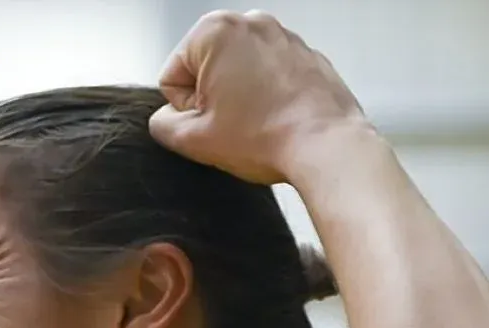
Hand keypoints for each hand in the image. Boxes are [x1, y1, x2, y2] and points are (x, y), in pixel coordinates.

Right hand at [149, 10, 365, 184]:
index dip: (186, 110)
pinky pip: (270, 78)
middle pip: (205, 70)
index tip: (211, 123)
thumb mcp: (196, 141)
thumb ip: (164, 126)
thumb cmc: (266, 138)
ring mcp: (281, 34)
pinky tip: (278, 120)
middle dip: (213, 100)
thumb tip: (165, 120)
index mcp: (214, 31)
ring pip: (238, 74)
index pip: (172, 77)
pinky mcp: (304, 54)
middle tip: (234, 127)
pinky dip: (268, 98)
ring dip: (240, 100)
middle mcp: (249, 21)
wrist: (325, 145)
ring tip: (258, 125)